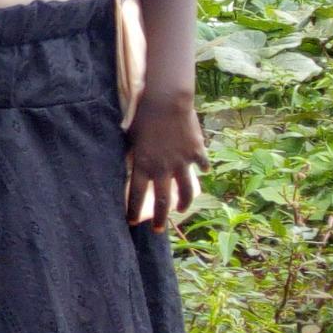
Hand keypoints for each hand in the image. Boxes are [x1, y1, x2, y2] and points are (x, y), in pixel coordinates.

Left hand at [125, 90, 206, 230]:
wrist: (167, 102)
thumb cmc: (143, 116)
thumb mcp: (131, 137)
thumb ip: (132, 153)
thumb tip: (129, 162)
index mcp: (143, 166)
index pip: (135, 195)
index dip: (133, 210)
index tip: (131, 222)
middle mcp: (162, 169)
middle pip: (161, 201)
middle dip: (159, 219)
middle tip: (158, 230)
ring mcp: (181, 162)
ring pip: (184, 191)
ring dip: (183, 203)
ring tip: (181, 210)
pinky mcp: (196, 153)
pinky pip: (201, 166)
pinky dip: (202, 169)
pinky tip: (203, 172)